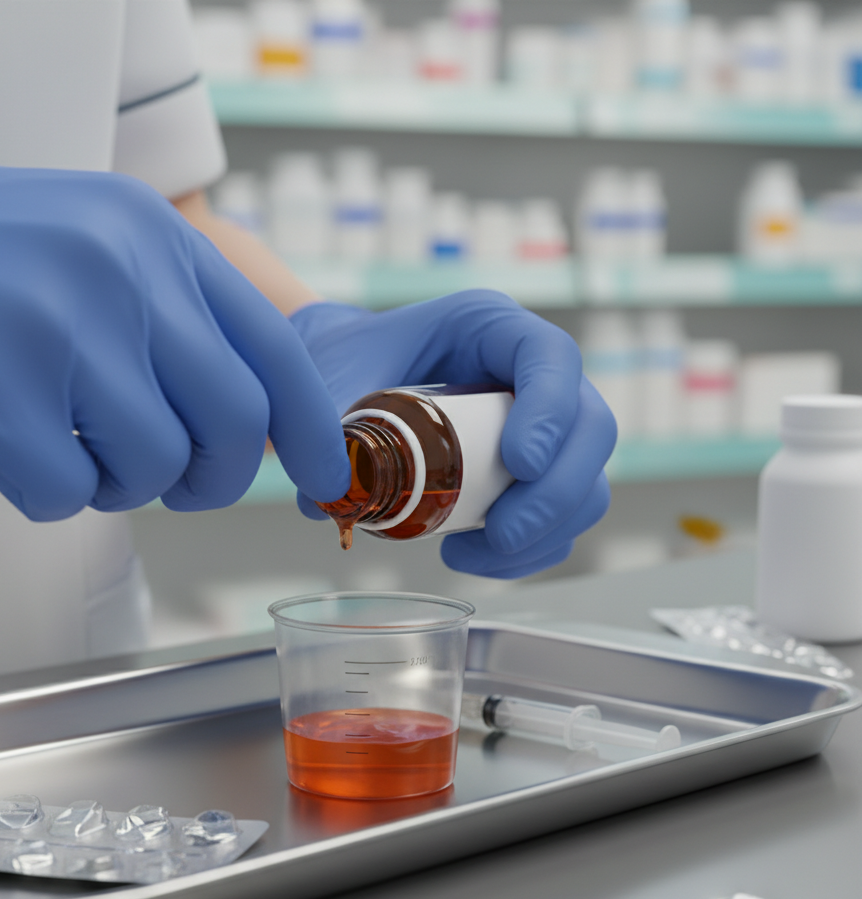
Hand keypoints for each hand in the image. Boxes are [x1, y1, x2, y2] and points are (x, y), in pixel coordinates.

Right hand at [0, 145, 349, 519]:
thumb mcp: (102, 250)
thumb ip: (182, 322)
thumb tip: (260, 419)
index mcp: (158, 240)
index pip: (278, 353)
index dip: (313, 434)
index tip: (326, 481)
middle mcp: (121, 272)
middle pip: (237, 424)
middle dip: (217, 478)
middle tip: (181, 482)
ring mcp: (59, 326)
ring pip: (156, 466)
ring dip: (123, 485)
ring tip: (77, 448)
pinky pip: (68, 491)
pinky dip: (50, 493)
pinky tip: (16, 448)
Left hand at [290, 292, 615, 577]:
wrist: (345, 375)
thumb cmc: (344, 361)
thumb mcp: (330, 380)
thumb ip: (326, 427)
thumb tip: (329, 499)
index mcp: (488, 326)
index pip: (550, 358)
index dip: (550, 412)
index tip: (521, 464)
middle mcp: (528, 371)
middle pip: (589, 428)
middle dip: (555, 494)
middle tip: (502, 534)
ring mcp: (540, 422)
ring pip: (585, 480)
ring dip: (544, 531)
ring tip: (467, 552)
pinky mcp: (534, 468)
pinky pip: (561, 516)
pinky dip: (532, 548)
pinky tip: (472, 555)